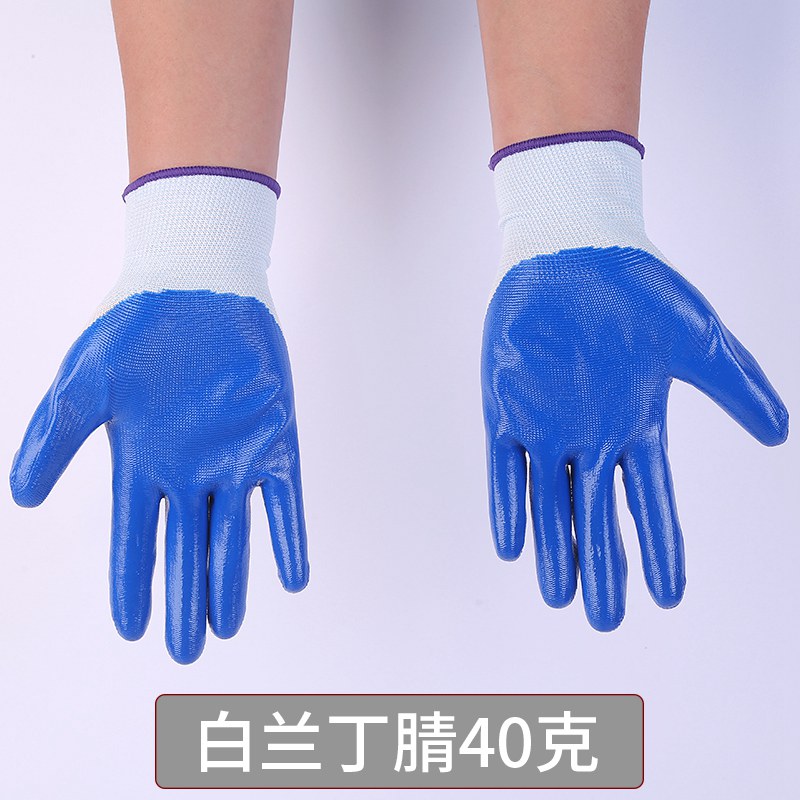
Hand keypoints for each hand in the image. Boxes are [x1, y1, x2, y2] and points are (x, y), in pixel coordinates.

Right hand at [10, 169, 307, 662]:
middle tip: (186, 651)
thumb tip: (19, 499)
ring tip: (228, 627)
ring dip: (231, 581)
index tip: (133, 630)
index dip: (132, 583)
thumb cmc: (135, 328)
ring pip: (233, 533)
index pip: (132, 537)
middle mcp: (189, 469)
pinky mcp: (275, 438)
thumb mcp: (83, 382)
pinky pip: (285, 497)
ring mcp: (234, 456)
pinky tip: (294, 577)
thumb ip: (53, 437)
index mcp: (142, 461)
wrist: (198, 282)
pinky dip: (287, 535)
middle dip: (185, 600)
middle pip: (186, 548)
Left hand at [482, 134, 787, 629]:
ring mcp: (547, 426)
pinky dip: (507, 505)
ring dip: (554, 551)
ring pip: (550, 503)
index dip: (661, 549)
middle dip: (603, 567)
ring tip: (559, 597)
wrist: (574, 249)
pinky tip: (511, 545)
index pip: (652, 503)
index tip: (669, 598)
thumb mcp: (698, 340)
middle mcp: (591, 437)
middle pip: (598, 517)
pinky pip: (503, 468)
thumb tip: (781, 435)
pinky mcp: (507, 409)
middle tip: (605, 621)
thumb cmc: (639, 289)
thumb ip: (737, 387)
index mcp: (637, 426)